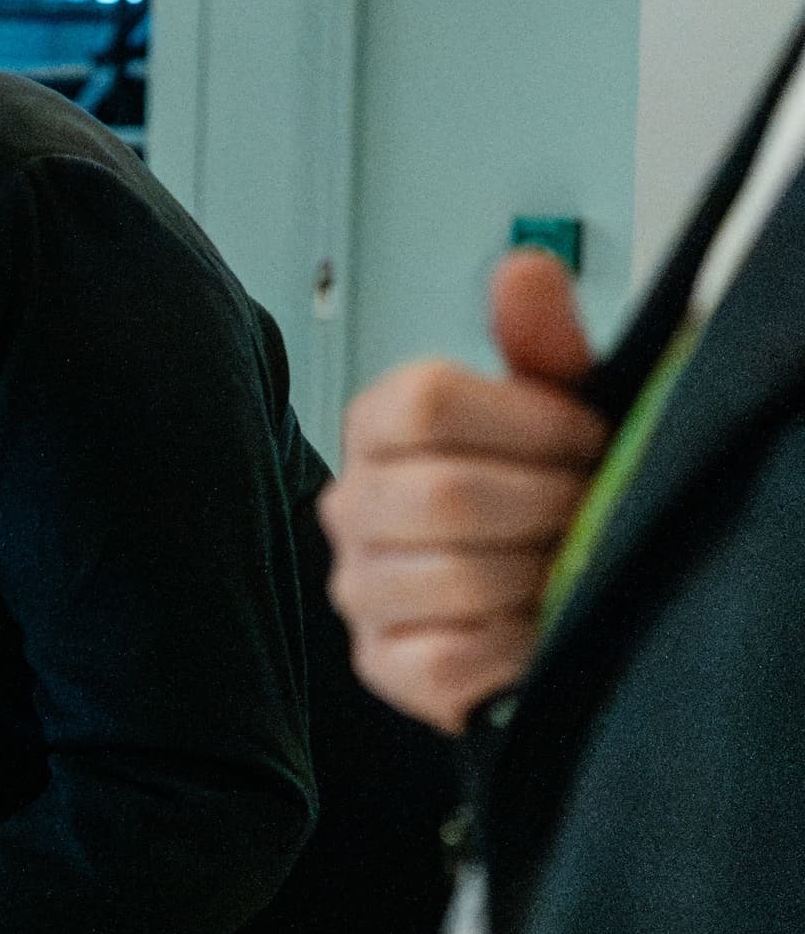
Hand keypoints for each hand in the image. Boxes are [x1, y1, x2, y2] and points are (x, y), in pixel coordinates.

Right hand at [322, 250, 609, 732]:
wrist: (553, 594)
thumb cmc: (551, 492)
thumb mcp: (559, 409)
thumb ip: (541, 342)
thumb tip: (524, 268)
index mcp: (379, 427)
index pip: (422, 403)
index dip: (527, 423)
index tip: (583, 441)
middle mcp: (349, 504)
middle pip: (445, 496)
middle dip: (547, 507)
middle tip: (585, 511)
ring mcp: (358, 589)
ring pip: (452, 579)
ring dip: (536, 576)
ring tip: (562, 568)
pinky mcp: (382, 665)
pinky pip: (451, 659)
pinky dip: (514, 645)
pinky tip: (534, 625)